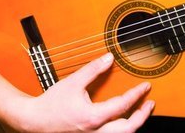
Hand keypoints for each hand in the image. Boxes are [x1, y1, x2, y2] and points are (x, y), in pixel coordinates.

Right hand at [11, 53, 153, 131]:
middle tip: (149, 104)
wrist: (35, 120)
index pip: (122, 106)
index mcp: (93, 117)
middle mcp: (96, 132)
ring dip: (134, 125)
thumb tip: (109, 58)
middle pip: (128, 129)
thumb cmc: (52, 103)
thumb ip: (93, 69)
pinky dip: (121, 129)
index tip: (145, 87)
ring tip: (141, 112)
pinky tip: (124, 120)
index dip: (136, 95)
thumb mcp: (73, 82)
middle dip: (142, 116)